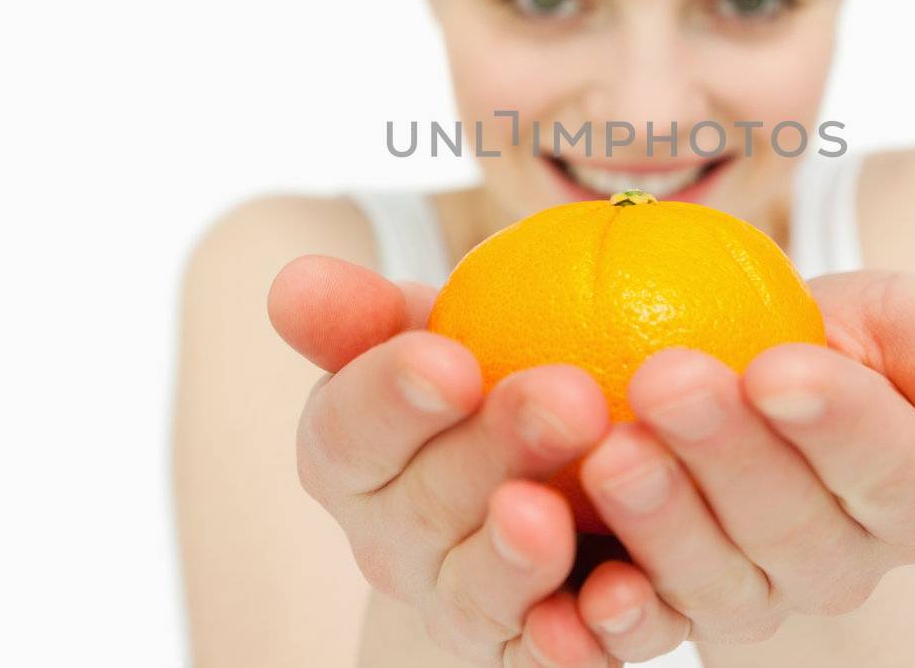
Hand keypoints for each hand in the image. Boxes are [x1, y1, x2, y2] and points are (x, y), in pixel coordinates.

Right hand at [269, 254, 620, 666]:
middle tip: (569, 398)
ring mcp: (461, 607)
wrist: (546, 464)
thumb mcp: (428, 324)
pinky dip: (583, 640)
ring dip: (520, 560)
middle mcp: (389, 545)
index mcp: (347, 456)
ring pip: (478, 597)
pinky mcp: (530, 654)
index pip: (349, 431)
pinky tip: (622, 596)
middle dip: (492, 455)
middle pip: (425, 509)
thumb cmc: (482, 365)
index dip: (393, 399)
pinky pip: (552, 659)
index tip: (450, 360)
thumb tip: (293, 285)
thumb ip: (365, 310)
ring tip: (562, 516)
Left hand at [567, 269, 914, 658]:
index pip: (889, 466)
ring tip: (609, 452)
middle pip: (789, 524)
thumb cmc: (835, 341)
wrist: (742, 372)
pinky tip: (580, 589)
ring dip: (660, 522)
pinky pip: (646, 629)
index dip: (837, 422)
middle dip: (726, 454)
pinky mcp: (673, 611)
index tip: (777, 368)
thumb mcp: (907, 323)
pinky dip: (613, 618)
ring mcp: (757, 597)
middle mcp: (843, 565)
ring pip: (715, 579)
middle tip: (665, 381)